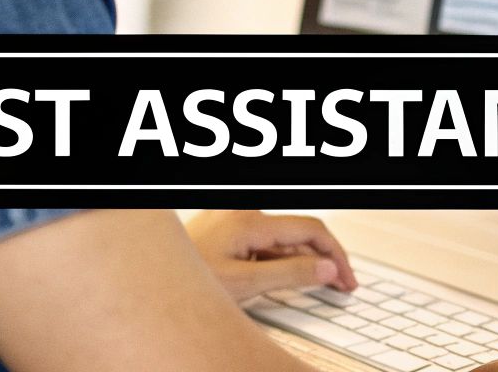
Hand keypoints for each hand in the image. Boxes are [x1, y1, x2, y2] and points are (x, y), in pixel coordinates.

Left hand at [182, 210, 357, 303]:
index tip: (347, 279)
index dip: (336, 255)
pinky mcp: (228, 231)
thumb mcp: (245, 285)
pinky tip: (288, 278)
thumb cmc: (186, 283)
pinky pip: (266, 243)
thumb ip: (290, 275)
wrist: (149, 284)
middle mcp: (243, 212)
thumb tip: (328, 269)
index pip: (311, 230)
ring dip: (304, 261)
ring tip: (321, 285)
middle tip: (342, 284)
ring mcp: (234, 220)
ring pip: (283, 240)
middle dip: (324, 258)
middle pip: (299, 233)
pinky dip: (283, 260)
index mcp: (250, 220)